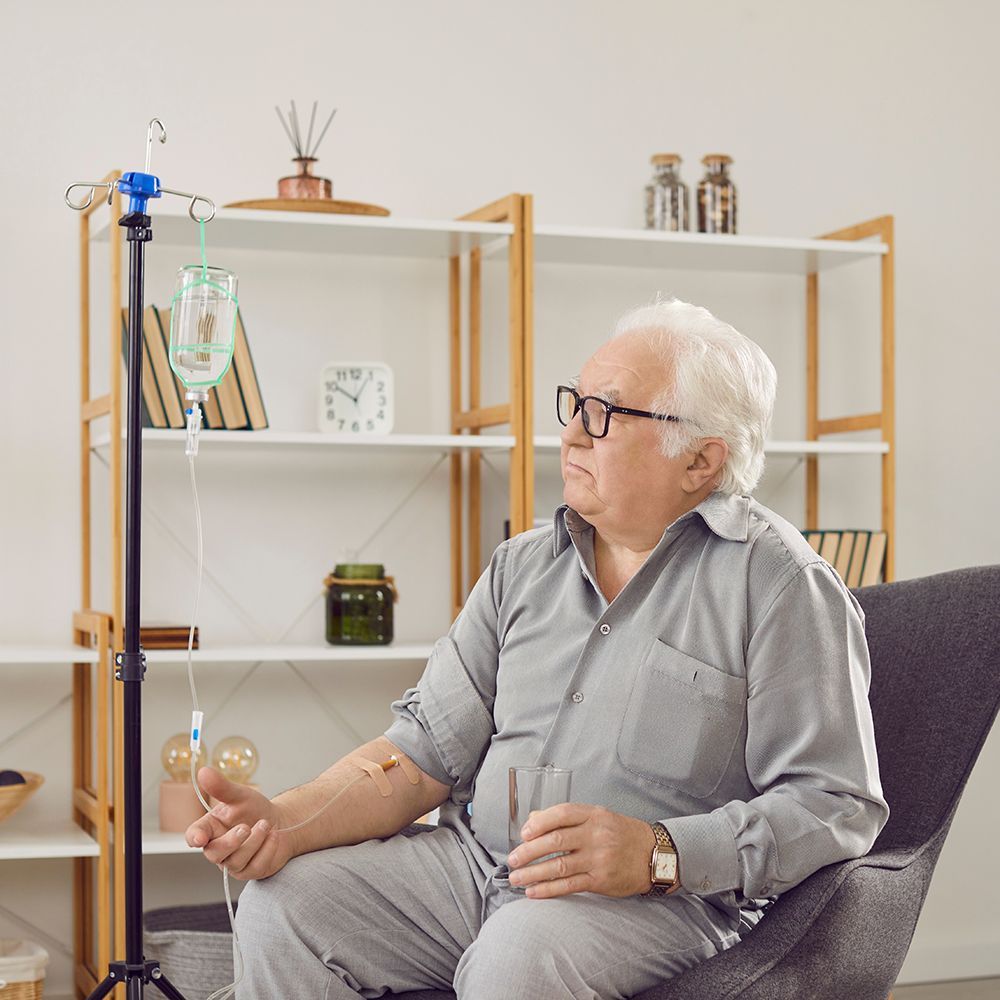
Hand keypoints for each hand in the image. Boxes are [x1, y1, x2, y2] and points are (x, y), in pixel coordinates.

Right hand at [185, 766, 291, 880]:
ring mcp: (234, 863)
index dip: (195, 837)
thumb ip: (222, 787)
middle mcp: (219, 848)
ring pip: (237, 861)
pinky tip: (274, 836)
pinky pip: (256, 866)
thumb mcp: (240, 795)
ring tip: (266, 824)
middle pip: (215, 853)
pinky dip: (268, 849)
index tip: (199, 838)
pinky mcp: (250, 871)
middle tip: (246, 827)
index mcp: (211, 828)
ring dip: (255, 841)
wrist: (280, 822)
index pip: (195, 835)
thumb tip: (204, 771)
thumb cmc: (254, 809)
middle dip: (232, 841)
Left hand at [507, 803, 659, 898]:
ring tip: (516, 878)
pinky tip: (533, 892)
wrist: (654, 855)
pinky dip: (548, 890)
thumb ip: (567, 818)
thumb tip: (533, 820)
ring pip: (559, 865)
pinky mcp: (601, 880)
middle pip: (556, 840)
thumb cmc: (621, 834)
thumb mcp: (598, 817)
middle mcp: (596, 834)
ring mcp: (599, 858)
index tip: (523, 833)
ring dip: (533, 873)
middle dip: (529, 851)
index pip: (561, 813)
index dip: (539, 822)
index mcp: (594, 815)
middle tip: (512, 859)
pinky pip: (569, 885)